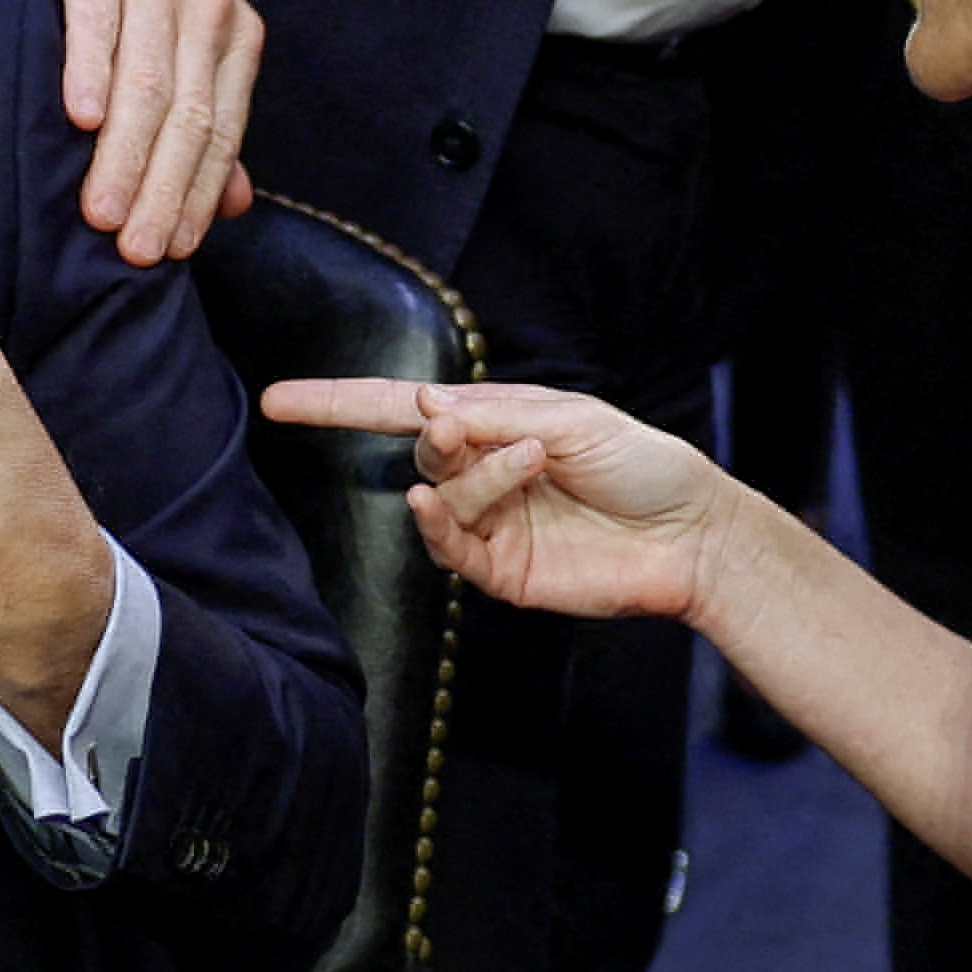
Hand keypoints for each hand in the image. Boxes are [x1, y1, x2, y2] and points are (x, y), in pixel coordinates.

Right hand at [0, 0, 260, 265]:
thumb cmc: (141, 3)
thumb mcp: (184, 58)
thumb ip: (208, 128)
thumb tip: (235, 209)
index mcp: (237, 34)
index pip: (222, 128)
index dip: (200, 192)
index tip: (173, 249)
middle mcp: (205, 3)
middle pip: (187, 113)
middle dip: (162, 188)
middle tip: (134, 248)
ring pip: (146, 79)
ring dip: (124, 153)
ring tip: (101, 211)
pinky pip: (97, 22)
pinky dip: (89, 74)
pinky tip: (80, 121)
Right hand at [254, 374, 727, 625]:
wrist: (692, 535)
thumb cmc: (643, 464)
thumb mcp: (571, 418)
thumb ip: (495, 414)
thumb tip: (423, 403)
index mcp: (497, 425)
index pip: (403, 409)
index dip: (340, 404)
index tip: (279, 400)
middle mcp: (484, 473)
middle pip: (419, 450)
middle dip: (433, 437)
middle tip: (459, 429)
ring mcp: (488, 524)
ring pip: (438, 495)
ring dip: (471, 476)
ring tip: (532, 463)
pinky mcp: (498, 571)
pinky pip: (446, 547)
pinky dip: (438, 523)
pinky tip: (446, 505)